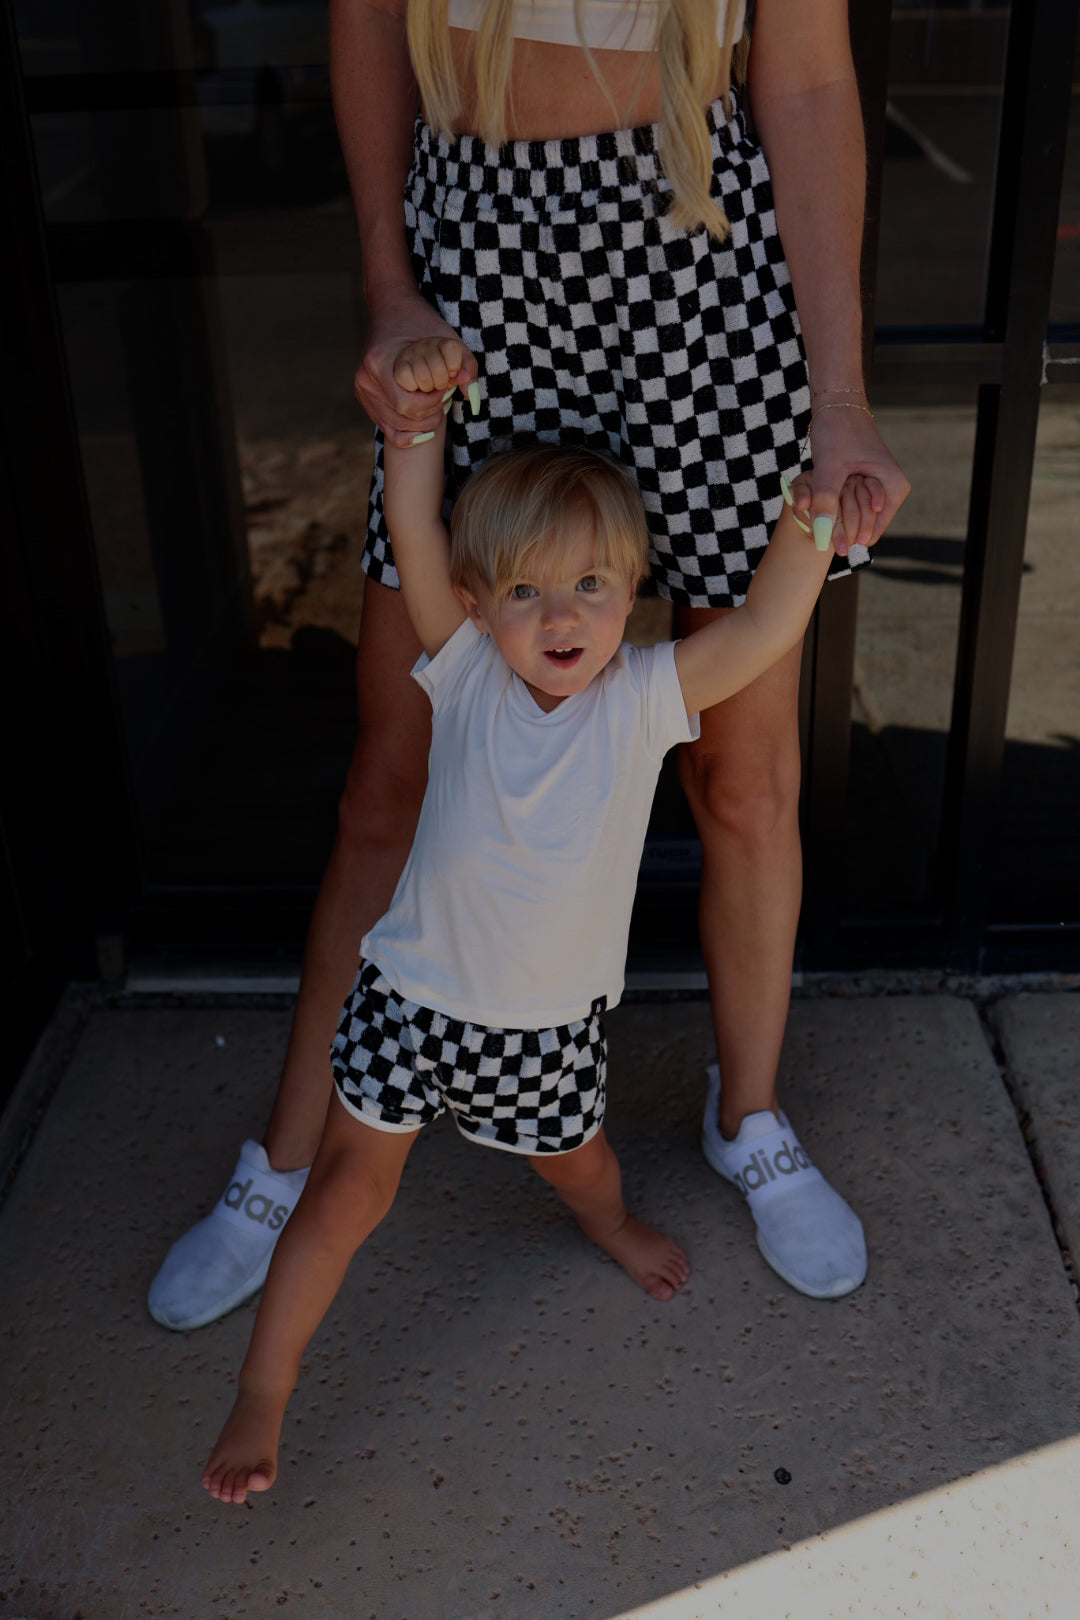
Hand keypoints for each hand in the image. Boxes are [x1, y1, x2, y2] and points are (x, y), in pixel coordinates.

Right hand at [356, 284, 478, 448]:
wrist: (391, 308)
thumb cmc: (420, 322)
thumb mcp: (447, 337)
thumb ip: (465, 363)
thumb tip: (471, 395)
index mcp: (380, 362)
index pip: (407, 404)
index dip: (432, 402)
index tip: (443, 387)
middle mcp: (366, 379)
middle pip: (402, 417)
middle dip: (429, 413)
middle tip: (442, 396)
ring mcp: (363, 391)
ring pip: (395, 427)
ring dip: (421, 423)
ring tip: (434, 404)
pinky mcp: (365, 399)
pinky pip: (387, 428)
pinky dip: (407, 432)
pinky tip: (422, 428)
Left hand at [793, 405, 910, 556]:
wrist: (837, 404)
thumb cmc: (837, 430)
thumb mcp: (829, 467)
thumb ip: (825, 501)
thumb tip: (822, 534)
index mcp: (894, 486)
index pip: (873, 529)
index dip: (849, 538)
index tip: (830, 544)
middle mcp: (892, 490)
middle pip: (865, 526)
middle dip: (842, 530)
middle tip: (818, 535)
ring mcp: (879, 487)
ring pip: (855, 517)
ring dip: (836, 520)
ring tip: (815, 521)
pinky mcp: (865, 484)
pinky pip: (850, 505)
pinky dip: (834, 508)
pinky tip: (817, 510)